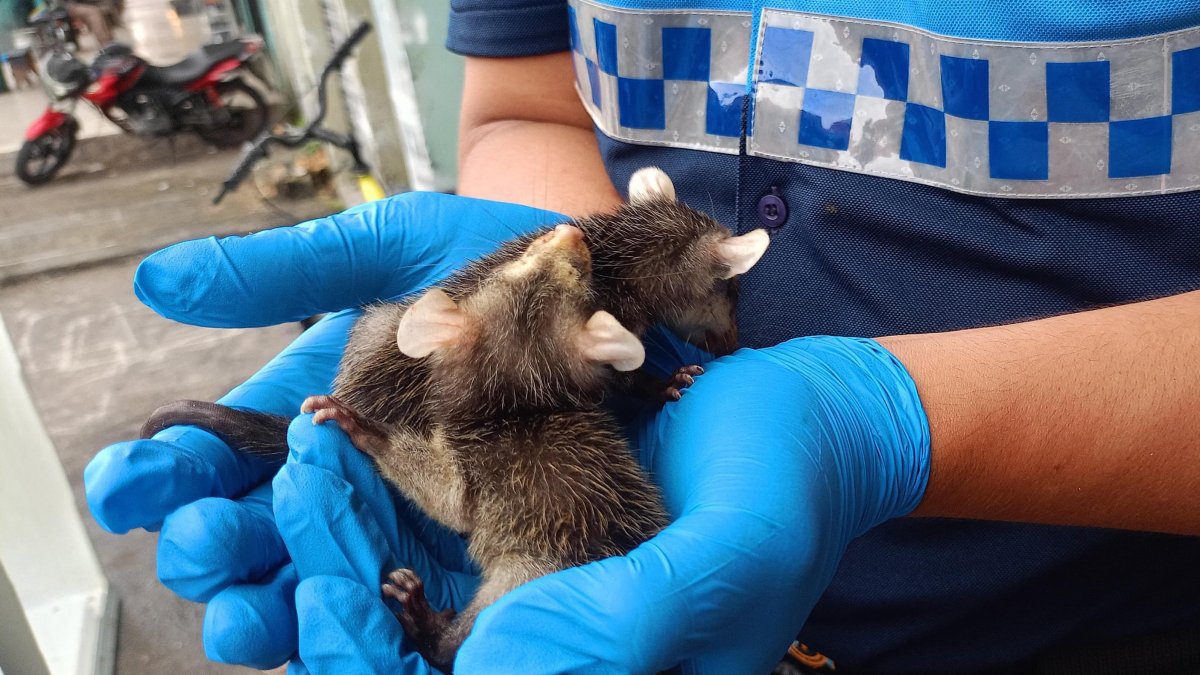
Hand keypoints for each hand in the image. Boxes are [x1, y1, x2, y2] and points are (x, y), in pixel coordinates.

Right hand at [82, 193, 563, 667]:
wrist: (595, 282)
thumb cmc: (488, 259)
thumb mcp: (384, 252)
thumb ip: (284, 273)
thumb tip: (157, 283)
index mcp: (311, 413)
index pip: (215, 460)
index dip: (164, 476)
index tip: (133, 480)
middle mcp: (347, 477)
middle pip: (252, 537)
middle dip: (212, 550)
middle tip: (205, 540)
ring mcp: (403, 520)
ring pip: (311, 585)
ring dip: (265, 606)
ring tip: (249, 610)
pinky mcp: (468, 550)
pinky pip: (399, 609)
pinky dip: (355, 623)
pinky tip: (337, 618)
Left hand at [279, 326, 930, 672]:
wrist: (807, 418)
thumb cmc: (783, 496)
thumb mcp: (717, 565)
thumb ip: (616, 628)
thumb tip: (482, 665)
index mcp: (589, 674)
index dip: (369, 663)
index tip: (322, 598)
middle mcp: (548, 648)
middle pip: (401, 653)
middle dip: (326, 592)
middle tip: (292, 501)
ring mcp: (526, 595)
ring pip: (393, 596)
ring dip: (333, 539)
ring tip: (304, 459)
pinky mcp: (516, 533)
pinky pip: (421, 529)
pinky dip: (373, 494)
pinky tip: (336, 443)